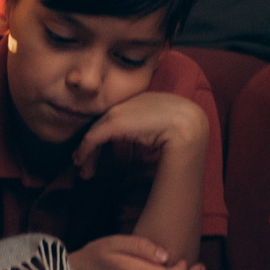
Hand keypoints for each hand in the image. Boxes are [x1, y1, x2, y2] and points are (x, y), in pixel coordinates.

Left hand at [70, 91, 207, 177]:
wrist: (187, 124)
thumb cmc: (183, 129)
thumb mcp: (163, 129)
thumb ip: (151, 132)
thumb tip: (147, 145)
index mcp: (141, 101)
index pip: (117, 118)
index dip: (104, 135)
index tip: (98, 150)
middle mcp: (127, 103)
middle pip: (102, 124)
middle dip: (91, 145)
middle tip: (82, 161)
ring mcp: (120, 111)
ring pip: (95, 132)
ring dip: (87, 152)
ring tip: (82, 168)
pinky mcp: (114, 122)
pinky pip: (93, 137)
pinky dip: (85, 150)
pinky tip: (82, 162)